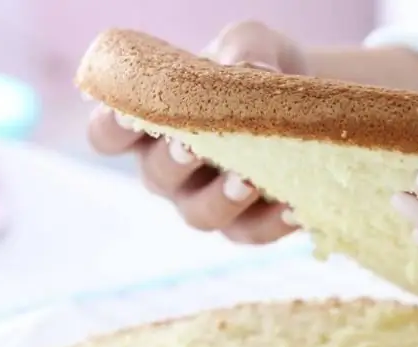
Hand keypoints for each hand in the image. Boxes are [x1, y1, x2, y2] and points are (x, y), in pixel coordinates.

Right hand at [86, 21, 306, 243]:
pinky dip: (272, 222)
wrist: (310, 104)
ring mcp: (205, 202)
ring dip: (220, 199)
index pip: (108, 135)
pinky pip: (252, 232)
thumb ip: (242, 48)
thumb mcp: (251, 43)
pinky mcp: (246, 225)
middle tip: (193, 147)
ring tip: (247, 181)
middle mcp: (169, 170)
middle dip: (173, 163)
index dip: (110, 128)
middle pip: (155, 176)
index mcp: (151, 124)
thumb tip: (252, 70)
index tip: (127, 116)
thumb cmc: (258, 69)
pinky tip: (294, 208)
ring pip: (200, 215)